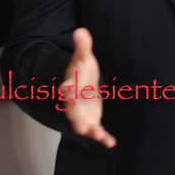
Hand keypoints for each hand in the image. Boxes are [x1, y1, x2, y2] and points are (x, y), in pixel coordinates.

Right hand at [60, 28, 115, 147]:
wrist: (81, 86)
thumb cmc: (81, 73)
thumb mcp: (82, 58)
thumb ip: (82, 47)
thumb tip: (81, 31)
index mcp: (71, 85)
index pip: (67, 86)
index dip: (66, 87)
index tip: (64, 87)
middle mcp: (74, 102)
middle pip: (73, 111)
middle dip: (76, 119)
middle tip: (80, 127)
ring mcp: (82, 114)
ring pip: (84, 124)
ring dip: (89, 130)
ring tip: (96, 136)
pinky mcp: (92, 121)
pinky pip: (96, 131)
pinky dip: (102, 137)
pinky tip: (110, 143)